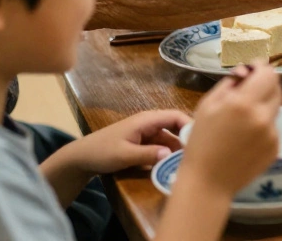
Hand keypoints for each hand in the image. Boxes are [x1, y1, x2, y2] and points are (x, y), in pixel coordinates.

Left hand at [67, 109, 188, 174]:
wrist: (81, 158)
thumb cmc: (101, 152)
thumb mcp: (125, 155)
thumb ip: (148, 154)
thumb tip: (171, 155)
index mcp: (147, 120)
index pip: (176, 116)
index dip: (190, 126)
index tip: (200, 142)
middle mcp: (150, 123)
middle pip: (176, 126)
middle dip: (187, 138)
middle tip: (197, 155)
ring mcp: (147, 133)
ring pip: (170, 138)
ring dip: (178, 148)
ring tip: (187, 162)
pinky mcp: (143, 143)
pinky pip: (162, 146)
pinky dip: (168, 154)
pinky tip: (173, 165)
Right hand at [181, 64, 281, 196]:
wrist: (208, 182)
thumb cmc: (201, 142)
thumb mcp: (207, 105)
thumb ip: (230, 83)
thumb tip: (246, 70)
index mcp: (244, 103)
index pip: (269, 74)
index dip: (261, 69)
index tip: (252, 71)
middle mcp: (263, 117)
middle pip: (277, 88)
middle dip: (264, 86)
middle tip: (247, 93)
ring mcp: (272, 134)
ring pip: (275, 108)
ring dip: (263, 107)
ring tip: (242, 121)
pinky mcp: (276, 148)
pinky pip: (273, 128)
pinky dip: (263, 127)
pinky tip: (246, 139)